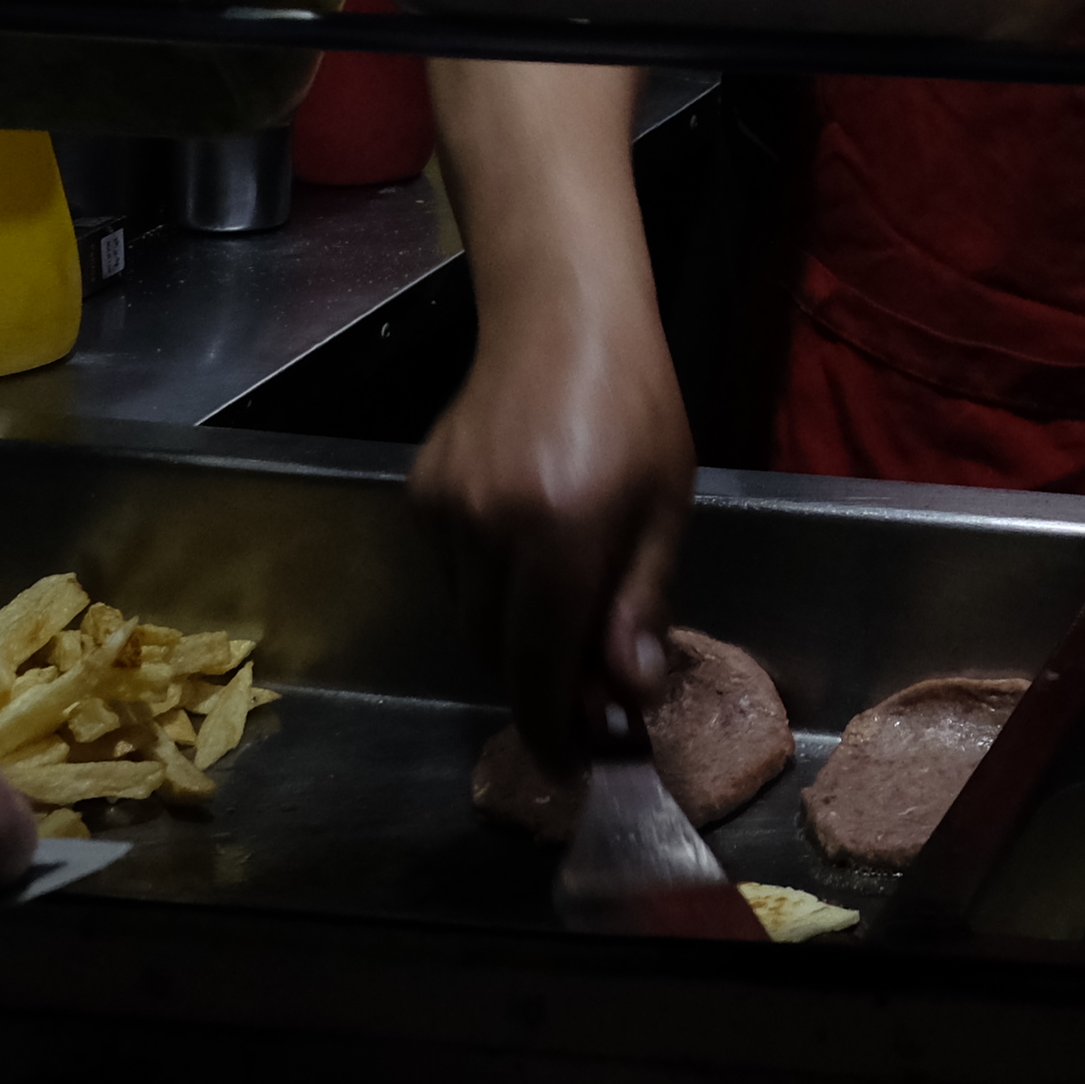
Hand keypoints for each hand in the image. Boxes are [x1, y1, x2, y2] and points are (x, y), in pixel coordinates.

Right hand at [410, 281, 692, 774]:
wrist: (560, 317)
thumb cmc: (634, 406)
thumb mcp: (665, 505)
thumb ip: (640, 601)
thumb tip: (627, 692)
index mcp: (560, 534)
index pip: (539, 666)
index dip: (551, 727)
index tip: (570, 766)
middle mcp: (489, 529)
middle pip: (497, 653)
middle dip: (538, 682)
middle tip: (587, 685)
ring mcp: (445, 511)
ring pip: (469, 618)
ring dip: (513, 635)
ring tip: (563, 606)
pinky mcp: (419, 495)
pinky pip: (451, 573)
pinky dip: (487, 586)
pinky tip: (525, 548)